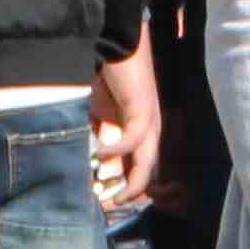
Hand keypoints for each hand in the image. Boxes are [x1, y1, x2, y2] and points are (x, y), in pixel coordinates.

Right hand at [88, 50, 160, 210]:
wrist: (120, 43)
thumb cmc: (110, 76)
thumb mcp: (103, 113)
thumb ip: (103, 136)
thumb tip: (99, 162)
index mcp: (142, 134)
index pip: (141, 171)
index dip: (127, 190)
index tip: (105, 202)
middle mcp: (150, 132)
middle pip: (147, 173)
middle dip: (129, 193)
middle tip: (107, 205)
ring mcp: (149, 122)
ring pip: (146, 163)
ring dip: (127, 180)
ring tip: (105, 189)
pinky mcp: (142, 110)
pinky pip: (133, 140)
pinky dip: (116, 150)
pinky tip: (99, 155)